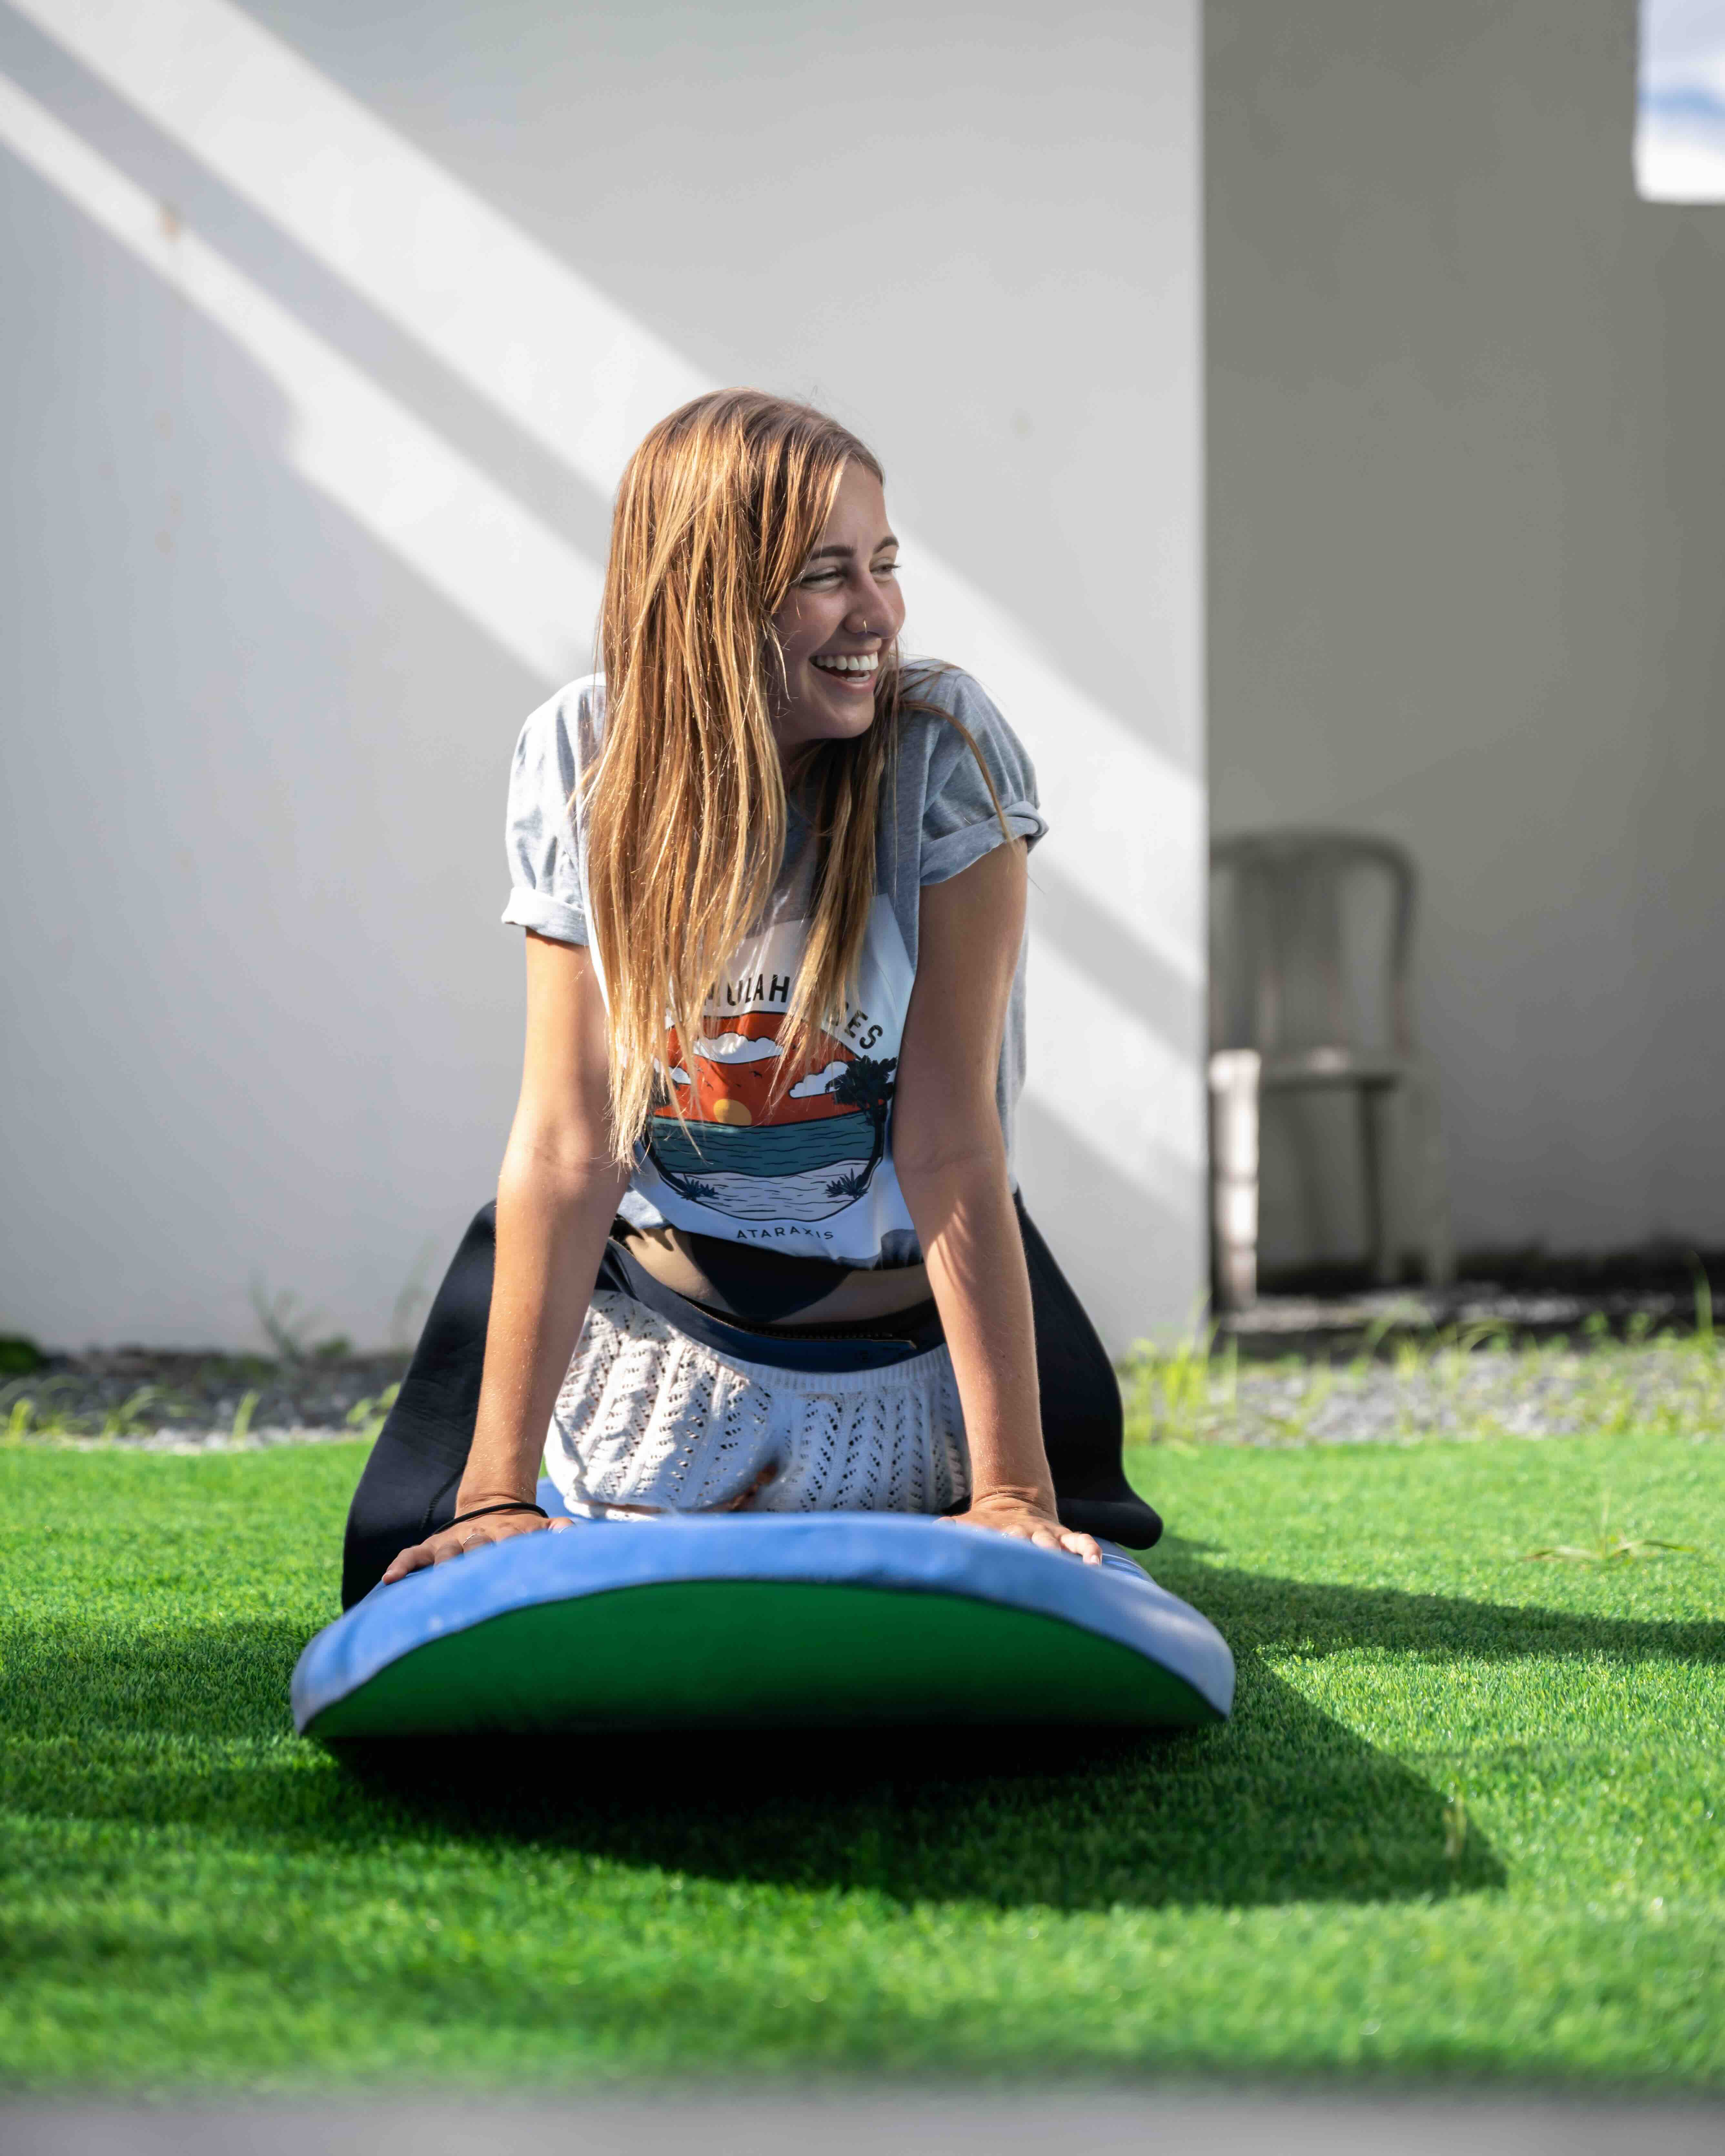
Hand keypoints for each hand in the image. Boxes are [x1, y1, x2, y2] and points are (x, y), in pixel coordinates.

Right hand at [380, 1498, 568, 1584]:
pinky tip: (389, 1580)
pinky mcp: (431, 1548)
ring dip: (443, 1564)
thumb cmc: (523, 1531)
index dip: (511, 1553)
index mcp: (506, 1534)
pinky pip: (412, 1556)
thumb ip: (558, 1531)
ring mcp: (452, 1542)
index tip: (513, 1567)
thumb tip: (569, 1531)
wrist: (496, 1507)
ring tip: (437, 1582)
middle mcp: (476, 1537)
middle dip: (475, 1561)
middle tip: (473, 1581)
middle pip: (475, 1549)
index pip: (509, 1544)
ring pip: (445, 1553)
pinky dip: (401, 1566)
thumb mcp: (541, 1528)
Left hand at [944, 1485, 1100, 1564]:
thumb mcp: (965, 1525)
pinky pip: (1083, 1542)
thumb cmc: (984, 1527)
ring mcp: (1047, 1535)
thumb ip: (949, 1530)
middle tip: (1037, 1569)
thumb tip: (932, 1532)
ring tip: (1073, 1569)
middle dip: (1034, 1554)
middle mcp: (1025, 1534)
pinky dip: (1090, 1550)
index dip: (1000, 1548)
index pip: (1001, 1541)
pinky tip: (1095, 1566)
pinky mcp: (1065, 1537)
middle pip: (1031, 1543)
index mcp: (1001, 1533)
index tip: (998, 1557)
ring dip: (1062, 1555)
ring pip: (1058, 1544)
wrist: (1011, 1502)